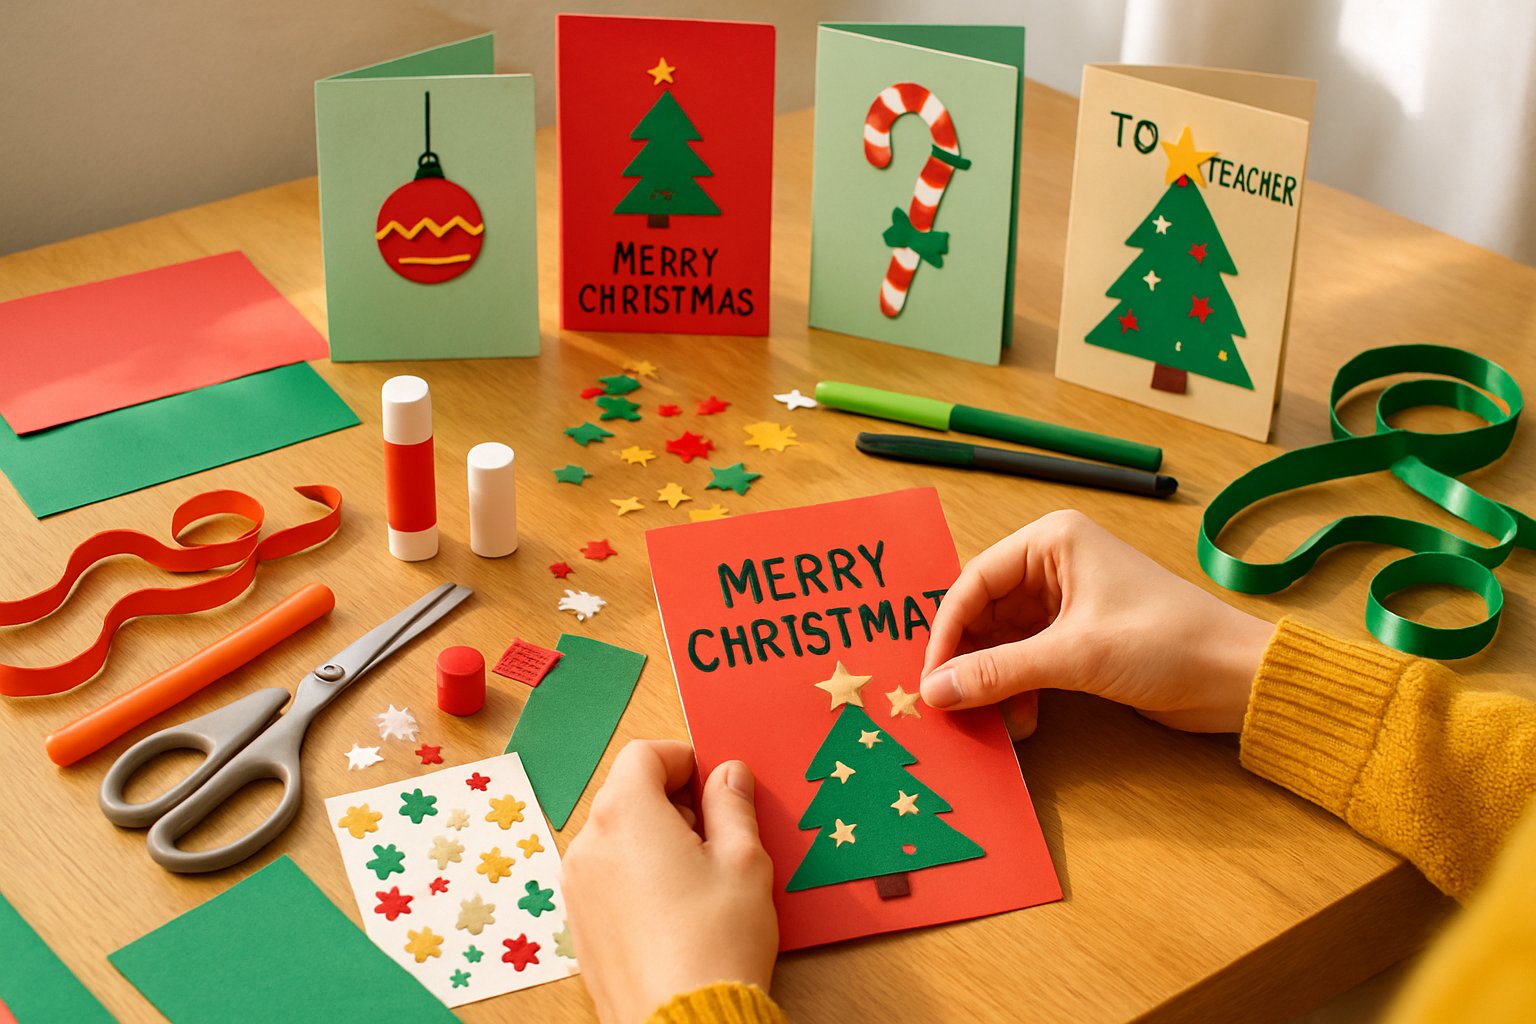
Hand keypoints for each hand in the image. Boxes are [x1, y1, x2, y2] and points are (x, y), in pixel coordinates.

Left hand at [563, 740, 778, 1022]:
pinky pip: (606, 876)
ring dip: (653, 838)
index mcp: (625, 813)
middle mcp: (588, 843)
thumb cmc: (716, 941)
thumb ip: (732, 805)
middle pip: (626, 793)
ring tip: (698, 877)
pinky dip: (635, 874)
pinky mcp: (578, 923)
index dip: (684, 759)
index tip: (714, 782)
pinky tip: (673, 908)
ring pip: (616, 836)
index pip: (645, 754)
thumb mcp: (743, 860)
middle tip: (716, 833)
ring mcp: (577, 886)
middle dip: (671, 800)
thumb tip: (728, 775)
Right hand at [920, 510, 1274, 733]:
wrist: (1235, 678)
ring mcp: (1066, 602)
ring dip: (993, 681)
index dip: (946, 631)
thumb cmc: (1165, 643)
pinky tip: (1022, 720)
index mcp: (1052, 542)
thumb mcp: (1073, 656)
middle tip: (948, 703)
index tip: (929, 678)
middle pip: (984, 612)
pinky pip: (1027, 661)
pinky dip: (1018, 690)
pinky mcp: (1079, 637)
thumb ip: (998, 673)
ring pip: (1003, 641)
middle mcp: (1054, 564)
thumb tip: (933, 692)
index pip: (974, 581)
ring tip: (990, 719)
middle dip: (968, 659)